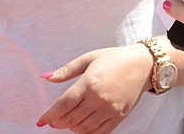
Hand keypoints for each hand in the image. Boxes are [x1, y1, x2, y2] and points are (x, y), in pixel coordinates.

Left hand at [37, 44, 152, 133]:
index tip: (41, 120)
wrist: (142, 65)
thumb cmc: (114, 59)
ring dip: (71, 128)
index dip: (50, 114)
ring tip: (67, 121)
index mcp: (90, 82)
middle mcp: (99, 98)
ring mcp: (110, 110)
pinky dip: (87, 133)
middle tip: (53, 121)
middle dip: (58, 122)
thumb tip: (46, 77)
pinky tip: (82, 126)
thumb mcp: (89, 58)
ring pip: (83, 128)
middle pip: (71, 119)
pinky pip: (99, 133)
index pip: (64, 104)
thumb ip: (67, 70)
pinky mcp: (119, 117)